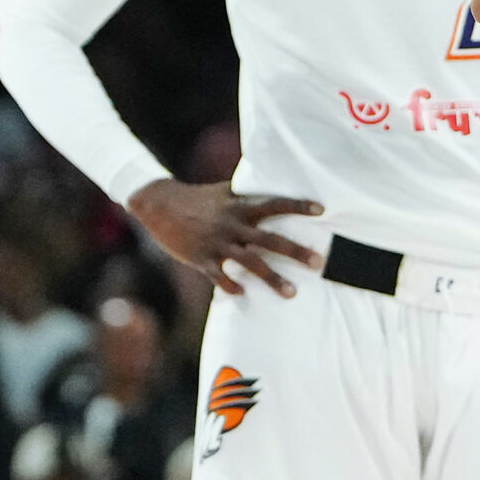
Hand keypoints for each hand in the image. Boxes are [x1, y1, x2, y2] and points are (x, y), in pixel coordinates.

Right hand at [127, 178, 321, 297]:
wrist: (158, 203)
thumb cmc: (198, 198)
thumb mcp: (224, 191)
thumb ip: (247, 194)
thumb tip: (272, 184)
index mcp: (239, 205)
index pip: (275, 202)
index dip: (298, 205)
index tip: (321, 209)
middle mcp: (231, 223)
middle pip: (269, 238)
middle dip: (296, 251)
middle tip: (320, 262)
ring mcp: (216, 242)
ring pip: (250, 263)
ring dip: (272, 278)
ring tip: (293, 293)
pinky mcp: (200, 258)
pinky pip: (219, 276)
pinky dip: (231, 286)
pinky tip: (243, 295)